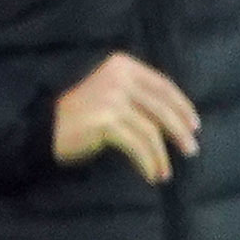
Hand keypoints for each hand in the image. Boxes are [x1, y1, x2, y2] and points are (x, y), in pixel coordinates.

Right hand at [52, 52, 199, 183]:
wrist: (44, 128)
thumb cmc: (80, 115)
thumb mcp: (111, 95)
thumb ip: (138, 97)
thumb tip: (177, 119)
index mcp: (122, 65)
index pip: (162, 84)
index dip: (182, 106)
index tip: (194, 125)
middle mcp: (118, 77)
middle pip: (161, 107)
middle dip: (179, 132)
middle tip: (191, 150)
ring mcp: (112, 98)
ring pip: (151, 129)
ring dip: (162, 155)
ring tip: (165, 172)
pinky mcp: (106, 121)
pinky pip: (137, 145)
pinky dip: (148, 162)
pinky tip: (151, 174)